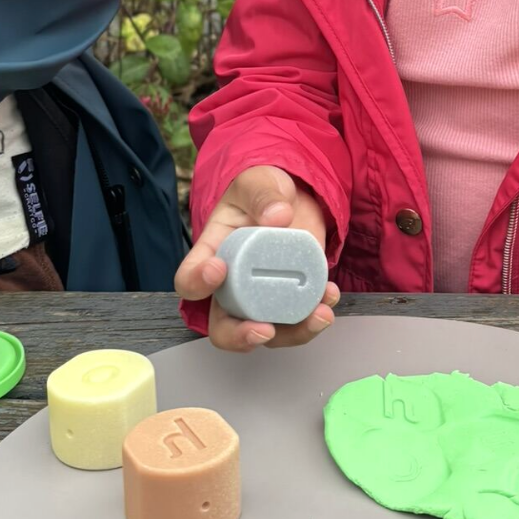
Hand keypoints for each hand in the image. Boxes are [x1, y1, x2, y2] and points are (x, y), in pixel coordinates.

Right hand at [176, 165, 338, 352]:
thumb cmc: (264, 192)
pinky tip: (330, 296)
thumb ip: (264, 193)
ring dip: (293, 333)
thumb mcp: (259, 181)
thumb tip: (278, 215)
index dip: (198, 283)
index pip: (189, 280)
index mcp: (212, 255)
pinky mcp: (290, 300)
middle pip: (222, 327)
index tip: (219, 269)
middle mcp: (232, 286)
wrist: (296, 199)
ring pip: (266, 333)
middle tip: (263, 330)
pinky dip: (315, 317)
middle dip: (240, 336)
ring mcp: (261, 298)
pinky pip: (298, 321)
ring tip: (319, 313)